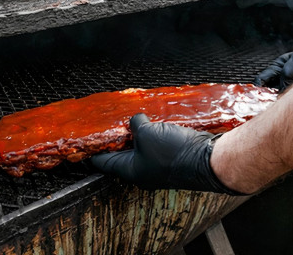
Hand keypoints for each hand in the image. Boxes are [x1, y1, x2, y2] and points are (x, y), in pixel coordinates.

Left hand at [91, 113, 239, 194]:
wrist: (207, 160)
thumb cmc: (173, 152)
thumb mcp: (146, 132)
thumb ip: (135, 124)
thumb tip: (135, 120)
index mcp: (130, 170)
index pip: (103, 162)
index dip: (93, 149)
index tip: (85, 141)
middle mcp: (142, 172)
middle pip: (122, 154)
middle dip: (117, 138)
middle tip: (112, 123)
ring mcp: (157, 167)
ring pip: (140, 149)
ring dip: (137, 134)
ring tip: (133, 119)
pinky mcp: (170, 160)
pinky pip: (156, 146)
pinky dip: (152, 135)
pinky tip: (154, 122)